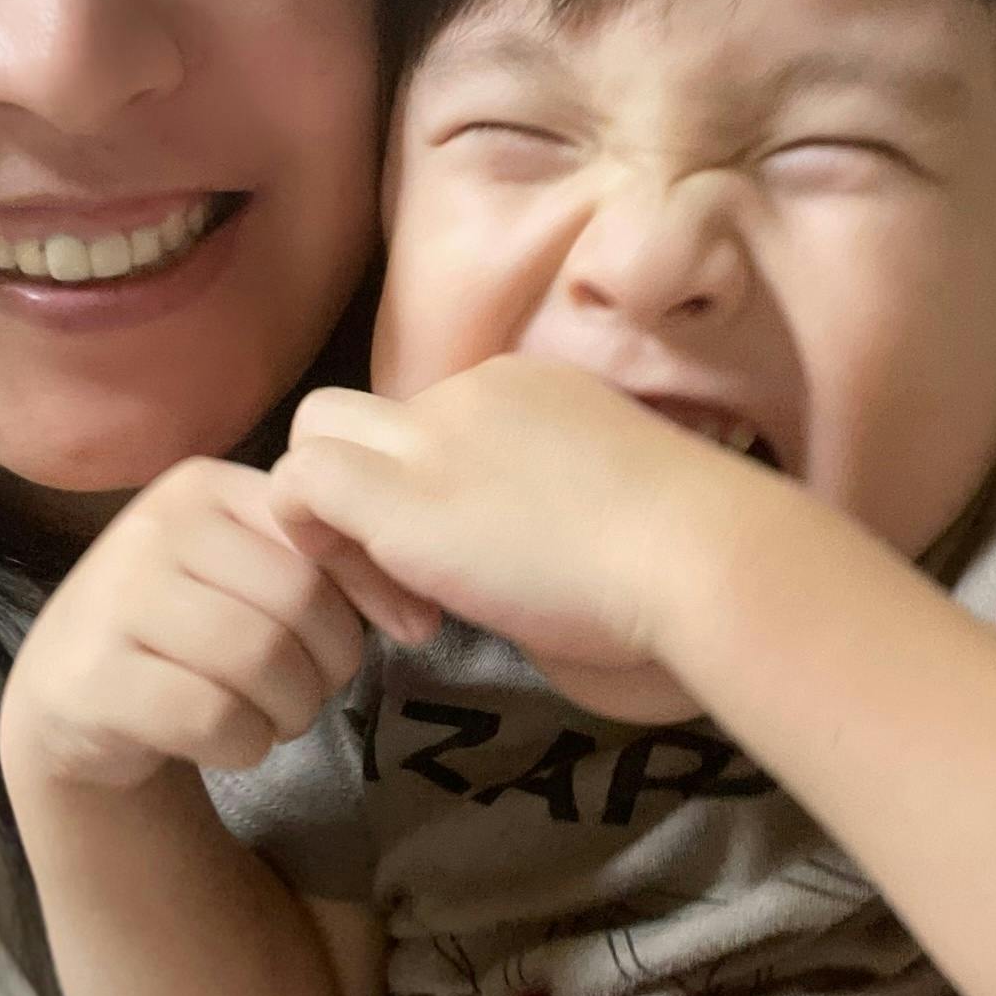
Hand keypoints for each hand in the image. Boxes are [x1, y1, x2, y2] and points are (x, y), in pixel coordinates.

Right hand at [0, 457, 380, 790]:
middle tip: (313, 690)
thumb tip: (422, 615)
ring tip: (274, 716)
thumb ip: (333, 571)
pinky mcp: (91, 677)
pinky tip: (230, 739)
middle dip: (330, 664)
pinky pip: (213, 718)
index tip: (405, 631)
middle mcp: (154, 527)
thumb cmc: (192, 628)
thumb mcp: (256, 575)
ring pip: (259, 661)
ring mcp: (113, 599)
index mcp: (206, 487)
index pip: (323, 533)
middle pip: (298, 601)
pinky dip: (245, 744)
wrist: (74, 694)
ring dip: (292, 710)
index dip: (374, 592)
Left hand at [269, 360, 754, 721]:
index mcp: (527, 389)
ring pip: (315, 433)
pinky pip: (300, 484)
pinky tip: (393, 606)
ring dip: (334, 517)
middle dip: (361, 488)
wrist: (694, 550)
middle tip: (415, 582)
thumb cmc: (685, 550)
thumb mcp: (607, 500)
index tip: (489, 567)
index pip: (433, 423)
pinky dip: (316, 541)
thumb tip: (512, 553)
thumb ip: (544, 502)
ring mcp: (430, 436)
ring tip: (404, 603)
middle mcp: (470, 391)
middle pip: (362, 415)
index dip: (434, 493)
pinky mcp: (399, 494)